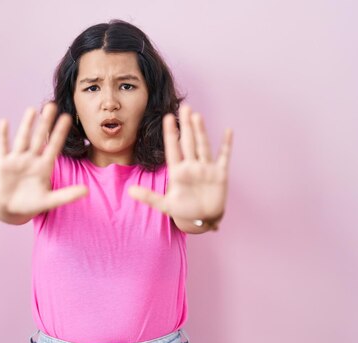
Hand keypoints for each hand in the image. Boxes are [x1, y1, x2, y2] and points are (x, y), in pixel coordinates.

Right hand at [0, 102, 87, 222]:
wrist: (10, 209)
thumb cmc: (31, 204)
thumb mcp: (50, 201)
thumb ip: (67, 195)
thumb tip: (87, 191)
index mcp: (44, 166)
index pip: (54, 146)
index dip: (60, 133)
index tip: (67, 118)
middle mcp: (31, 159)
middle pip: (40, 138)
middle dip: (45, 123)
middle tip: (52, 105)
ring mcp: (17, 160)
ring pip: (23, 139)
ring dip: (26, 125)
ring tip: (32, 110)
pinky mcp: (2, 163)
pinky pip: (3, 147)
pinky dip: (2, 136)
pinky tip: (4, 122)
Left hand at [128, 104, 233, 222]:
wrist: (202, 220)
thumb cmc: (184, 211)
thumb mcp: (165, 205)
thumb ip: (148, 197)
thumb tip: (129, 191)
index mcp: (178, 171)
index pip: (173, 148)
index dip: (170, 133)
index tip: (167, 117)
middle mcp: (192, 166)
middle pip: (188, 142)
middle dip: (186, 125)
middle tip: (185, 106)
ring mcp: (206, 169)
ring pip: (203, 146)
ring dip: (201, 132)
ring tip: (198, 116)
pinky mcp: (220, 174)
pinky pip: (224, 157)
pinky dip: (226, 145)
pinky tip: (228, 131)